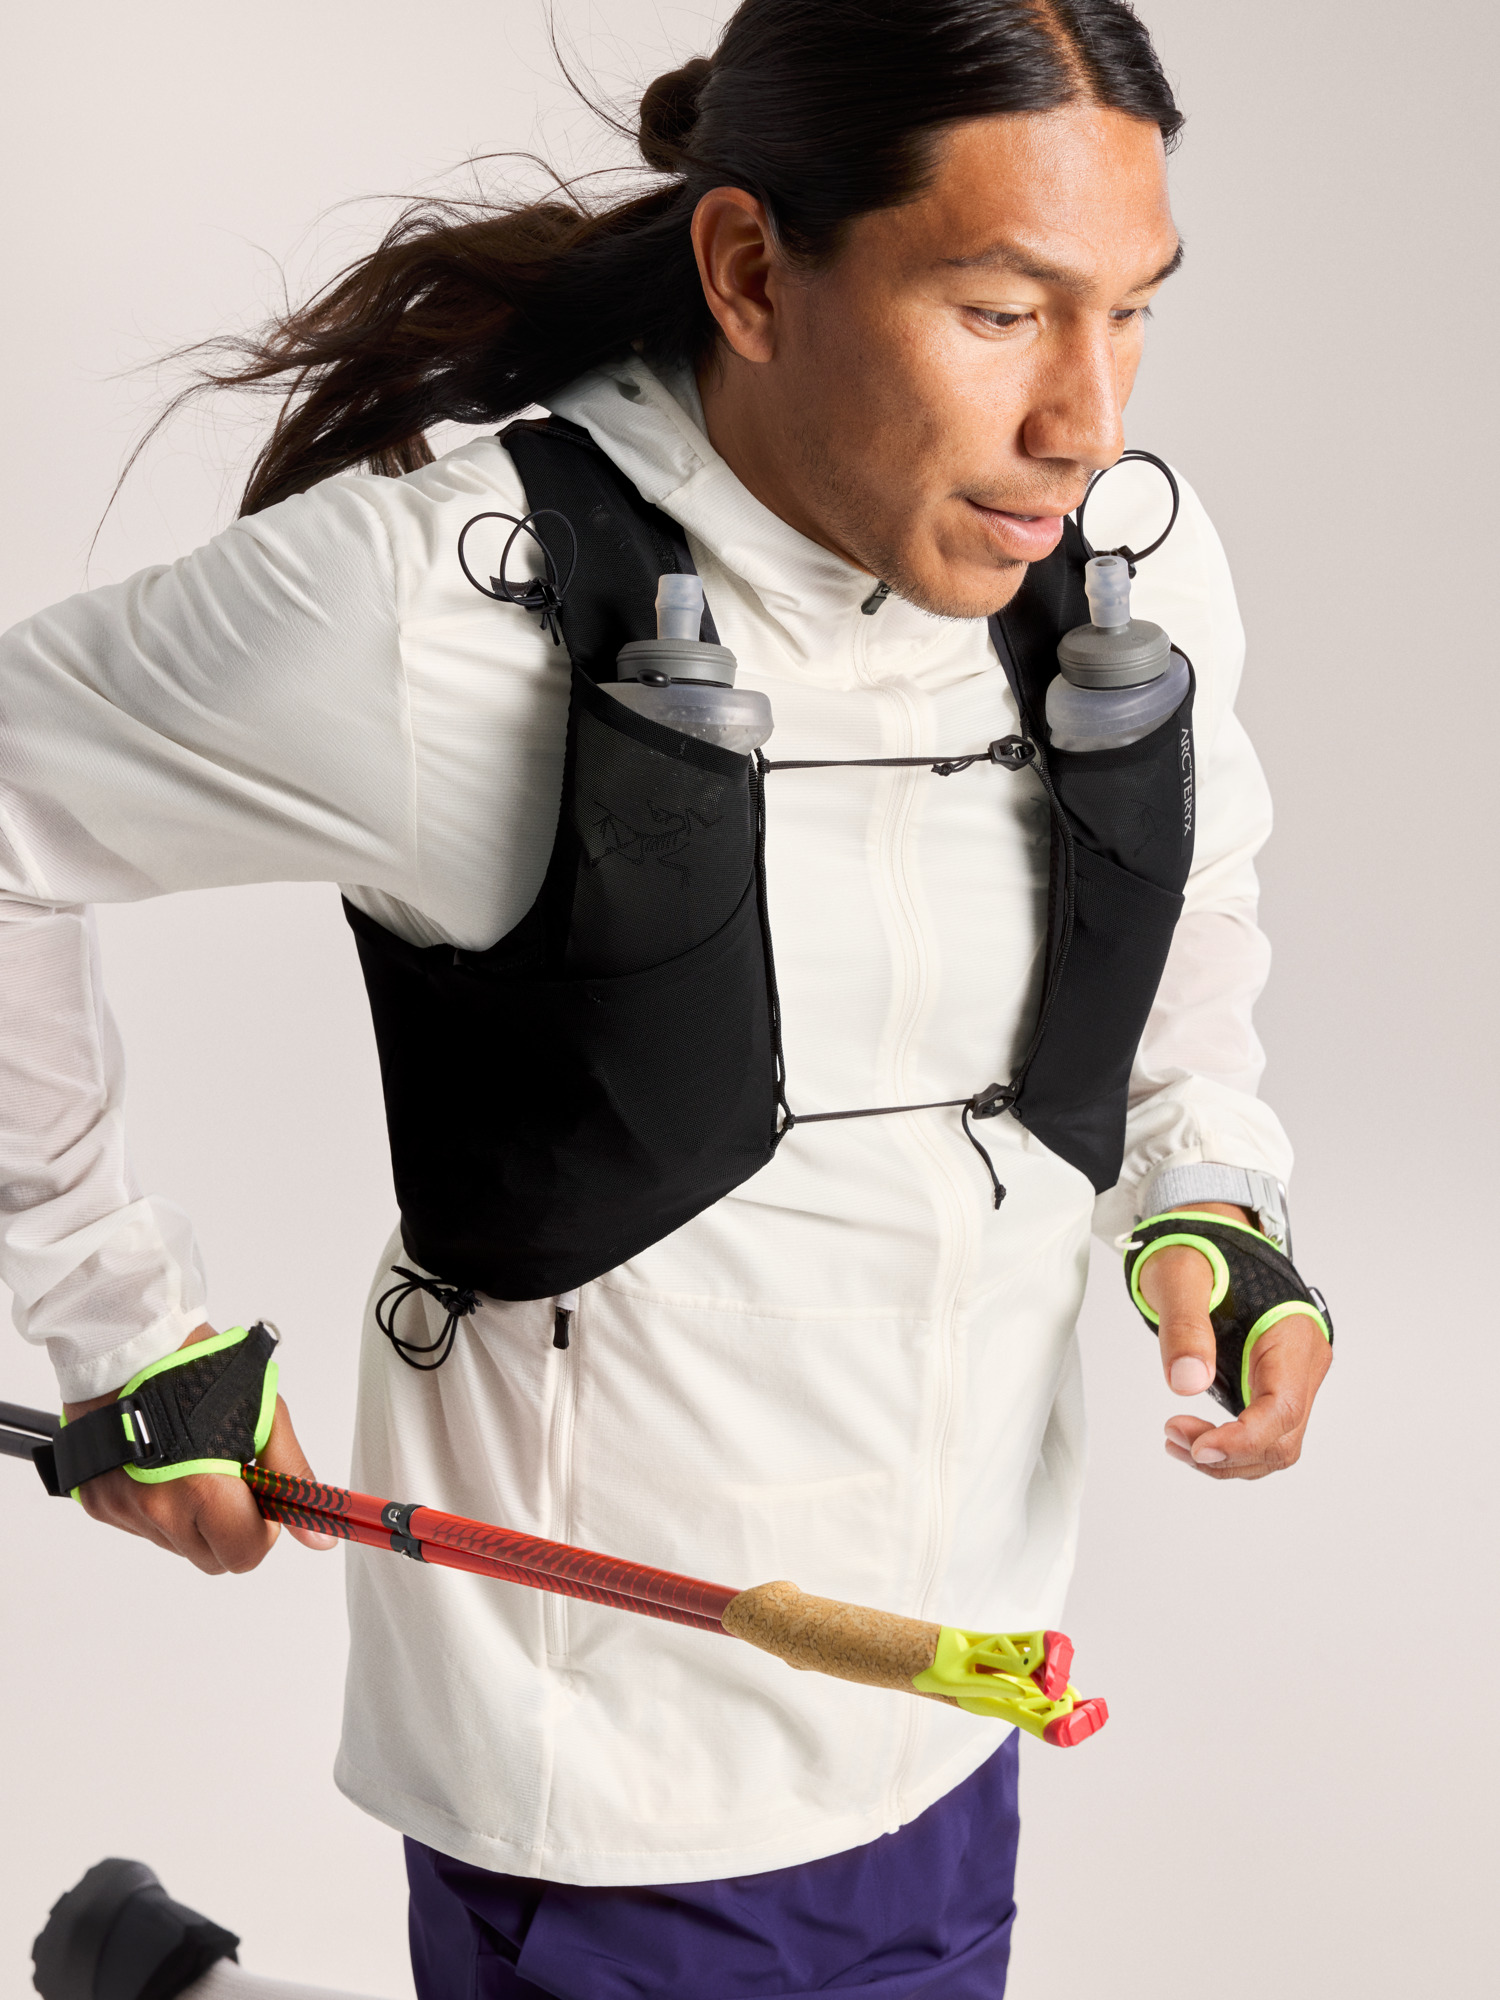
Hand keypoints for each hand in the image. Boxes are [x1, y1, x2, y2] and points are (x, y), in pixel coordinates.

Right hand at [64, 1322, 337, 1570]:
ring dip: (194, 1517)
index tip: (262, 1498)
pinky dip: (160, 1505)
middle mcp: (156, 1509)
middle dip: (231, 1529)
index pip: (245, 1555)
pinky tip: (164, 1463)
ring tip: (194, 1462)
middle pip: (211, 1558)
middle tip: (232, 1480)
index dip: (262, 1531)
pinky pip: (143, 1527)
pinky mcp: (98, 1503)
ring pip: (177, 1544)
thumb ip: (291, 1478)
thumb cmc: (199, 1370)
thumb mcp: (264, 1416)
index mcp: (201, 1490)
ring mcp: (121, 1509)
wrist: (130, 1340)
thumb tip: (318, 1536)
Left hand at [1139, 1203, 1331, 1481]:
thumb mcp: (1180, 1276)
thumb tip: (1187, 1383)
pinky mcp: (1272, 1383)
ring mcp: (1292, 1376)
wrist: (1206, 1235)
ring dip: (1228, 1457)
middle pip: (1282, 1437)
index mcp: (1292, 1334)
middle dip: (1230, 1452)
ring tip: (1176, 1440)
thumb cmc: (1197, 1249)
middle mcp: (1303, 1361)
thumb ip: (1184, 1327)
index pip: (1283, 1408)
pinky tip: (1192, 1439)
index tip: (1200, 1448)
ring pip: (1275, 1444)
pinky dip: (1230, 1446)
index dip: (1244, 1440)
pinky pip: (1262, 1431)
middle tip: (1175, 1437)